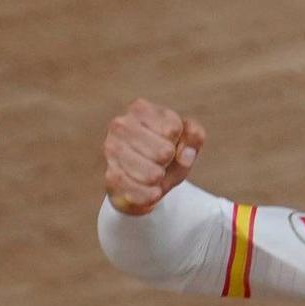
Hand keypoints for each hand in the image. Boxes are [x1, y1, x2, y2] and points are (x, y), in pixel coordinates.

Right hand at [102, 98, 204, 215]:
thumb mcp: (185, 141)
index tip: (171, 144)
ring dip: (160, 181)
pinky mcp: (110, 175)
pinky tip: (151, 192)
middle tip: (162, 163)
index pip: (173, 129)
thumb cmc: (166, 154)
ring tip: (155, 176)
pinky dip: (150, 196)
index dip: (179, 143)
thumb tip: (185, 154)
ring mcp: (111, 150)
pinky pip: (139, 192)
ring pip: (151, 175)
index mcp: (140, 109)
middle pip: (164, 152)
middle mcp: (121, 125)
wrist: (142, 182)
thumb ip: (194, 136)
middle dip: (169, 163)